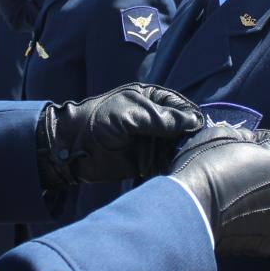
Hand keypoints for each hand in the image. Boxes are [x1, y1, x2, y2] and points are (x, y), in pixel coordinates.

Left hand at [36, 83, 204, 189]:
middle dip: (189, 139)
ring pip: (179, 148)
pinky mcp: (149, 162)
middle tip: (190, 149)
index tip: (194, 131)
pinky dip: (173, 168)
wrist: (75, 147)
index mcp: (154, 100)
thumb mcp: (130, 114)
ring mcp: (154, 142)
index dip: (191, 120)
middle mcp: (158, 120)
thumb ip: (160, 118)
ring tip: (182, 161)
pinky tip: (176, 171)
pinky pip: (168, 164)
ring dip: (182, 155)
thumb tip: (193, 122)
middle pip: (185, 130)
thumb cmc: (99, 121)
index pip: (184, 109)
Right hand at [168, 126, 269, 256]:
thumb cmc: (202, 168)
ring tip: (259, 201)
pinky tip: (252, 223)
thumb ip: (244, 135)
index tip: (245, 148)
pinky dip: (269, 226)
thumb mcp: (220, 135)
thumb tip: (251, 141)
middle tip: (250, 176)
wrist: (191, 210)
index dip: (261, 144)